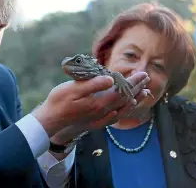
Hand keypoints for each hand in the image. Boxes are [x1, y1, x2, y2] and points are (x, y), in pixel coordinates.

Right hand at [32, 72, 149, 138]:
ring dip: (134, 100)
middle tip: (146, 78)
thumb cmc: (58, 101)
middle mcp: (103, 112)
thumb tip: (111, 79)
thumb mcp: (73, 89)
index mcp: (99, 102)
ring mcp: (100, 119)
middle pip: (125, 99)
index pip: (122, 90)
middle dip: (137, 87)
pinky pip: (115, 118)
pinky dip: (124, 112)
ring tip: (144, 93)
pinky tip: (126, 109)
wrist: (50, 121)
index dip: (133, 81)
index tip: (143, 73)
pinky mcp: (95, 123)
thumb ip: (93, 84)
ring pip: (123, 109)